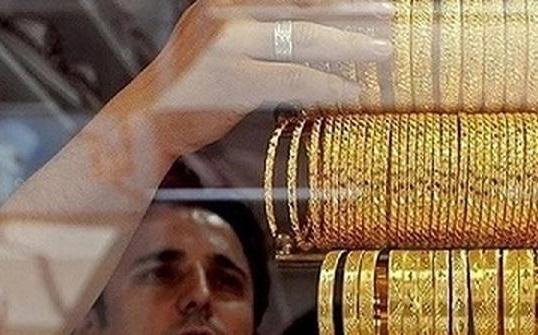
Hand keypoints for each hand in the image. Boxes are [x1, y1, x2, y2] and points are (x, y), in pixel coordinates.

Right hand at [121, 0, 392, 159]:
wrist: (147, 120)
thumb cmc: (193, 88)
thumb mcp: (218, 43)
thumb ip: (257, 31)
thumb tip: (312, 33)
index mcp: (226, 1)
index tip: (369, 1)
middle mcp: (226, 13)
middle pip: (304, 8)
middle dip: (352, 11)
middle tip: (390, 14)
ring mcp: (228, 45)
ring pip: (303, 40)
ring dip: (349, 46)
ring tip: (383, 51)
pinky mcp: (233, 80)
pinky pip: (294, 79)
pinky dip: (327, 85)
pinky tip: (352, 91)